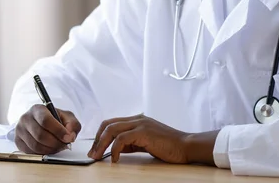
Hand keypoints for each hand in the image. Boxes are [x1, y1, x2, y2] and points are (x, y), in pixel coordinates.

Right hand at [15, 104, 80, 154]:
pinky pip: (31, 152)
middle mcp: (25, 118)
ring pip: (36, 145)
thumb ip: (72, 124)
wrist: (40, 122)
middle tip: (64, 145)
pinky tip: (49, 149)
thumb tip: (70, 136)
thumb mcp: (66, 117)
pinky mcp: (18, 141)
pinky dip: (42, 153)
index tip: (68, 138)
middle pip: (40, 135)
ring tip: (57, 147)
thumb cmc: (54, 119)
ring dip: (50, 150)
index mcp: (37, 109)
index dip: (58, 131)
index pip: (45, 120)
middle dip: (55, 143)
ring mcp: (20, 130)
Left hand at [88, 114, 216, 164]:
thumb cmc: (169, 146)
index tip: (95, 148)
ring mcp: (140, 124)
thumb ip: (131, 143)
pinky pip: (122, 138)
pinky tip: (114, 158)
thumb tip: (116, 149)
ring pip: (112, 129)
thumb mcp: (146, 143)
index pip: (111, 123)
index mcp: (136, 120)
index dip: (100, 135)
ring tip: (97, 156)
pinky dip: (115, 148)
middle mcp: (136, 119)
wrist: (186, 146)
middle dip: (97, 139)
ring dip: (101, 144)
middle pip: (108, 124)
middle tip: (92, 153)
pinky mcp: (143, 132)